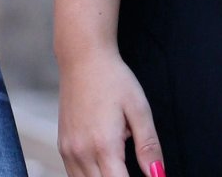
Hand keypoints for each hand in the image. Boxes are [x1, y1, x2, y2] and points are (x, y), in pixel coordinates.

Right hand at [56, 49, 163, 176]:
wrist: (82, 56)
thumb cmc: (112, 78)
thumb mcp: (139, 109)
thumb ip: (149, 147)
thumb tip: (159, 176)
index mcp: (103, 145)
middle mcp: (81, 151)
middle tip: (130, 166)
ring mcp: (68, 149)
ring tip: (119, 164)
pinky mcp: (62, 145)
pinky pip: (75, 176)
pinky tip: (104, 166)